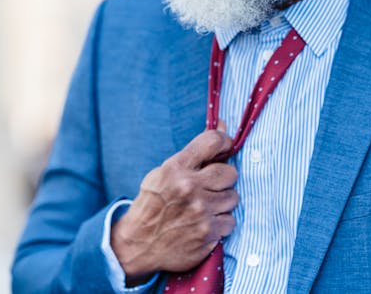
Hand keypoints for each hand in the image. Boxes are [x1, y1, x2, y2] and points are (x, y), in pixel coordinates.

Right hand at [110, 122, 238, 283]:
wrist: (137, 244)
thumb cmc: (152, 204)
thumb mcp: (164, 172)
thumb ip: (194, 153)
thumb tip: (223, 126)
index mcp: (175, 168)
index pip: (213, 141)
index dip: (224, 141)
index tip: (225, 146)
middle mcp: (189, 188)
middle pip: (230, 172)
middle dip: (223, 178)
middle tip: (210, 185)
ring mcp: (200, 212)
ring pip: (233, 197)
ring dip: (222, 202)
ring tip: (205, 206)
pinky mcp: (207, 233)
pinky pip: (230, 221)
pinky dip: (220, 223)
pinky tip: (205, 223)